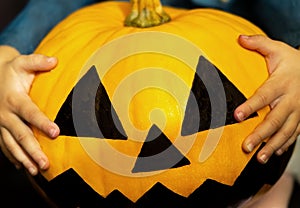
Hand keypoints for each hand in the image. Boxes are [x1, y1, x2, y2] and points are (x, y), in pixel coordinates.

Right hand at [0, 46, 59, 174]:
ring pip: (12, 144)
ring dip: (24, 158)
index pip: (30, 113)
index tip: (56, 133)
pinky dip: (13, 156)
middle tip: (46, 164)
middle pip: (21, 135)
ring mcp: (1, 124)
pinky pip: (5, 145)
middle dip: (33, 150)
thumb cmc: (12, 71)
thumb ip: (38, 61)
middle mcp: (6, 114)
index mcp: (14, 99)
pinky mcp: (0, 129)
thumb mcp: (23, 62)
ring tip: (35, 171)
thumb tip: (55, 60)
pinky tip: (22, 166)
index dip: (42, 123)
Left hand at [234, 35, 299, 163]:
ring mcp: (298, 111)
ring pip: (285, 132)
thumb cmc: (292, 61)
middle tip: (246, 146)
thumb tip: (239, 38)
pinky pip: (294, 134)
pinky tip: (274, 154)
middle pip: (274, 120)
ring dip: (272, 145)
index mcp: (281, 83)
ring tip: (259, 158)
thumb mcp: (278, 49)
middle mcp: (290, 100)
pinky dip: (284, 145)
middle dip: (260, 134)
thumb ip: (259, 43)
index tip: (237, 115)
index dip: (251, 106)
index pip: (264, 96)